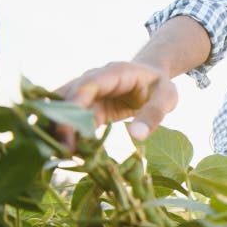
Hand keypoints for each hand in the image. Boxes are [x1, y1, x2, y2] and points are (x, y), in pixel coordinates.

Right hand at [55, 61, 177, 151]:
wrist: (152, 79)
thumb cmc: (159, 87)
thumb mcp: (166, 98)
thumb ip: (153, 115)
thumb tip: (136, 136)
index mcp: (114, 72)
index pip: (87, 85)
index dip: (74, 104)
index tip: (66, 129)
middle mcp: (94, 79)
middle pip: (68, 97)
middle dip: (61, 121)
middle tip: (61, 150)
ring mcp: (88, 93)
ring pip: (65, 109)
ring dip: (59, 129)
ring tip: (60, 154)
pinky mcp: (89, 108)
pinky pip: (74, 121)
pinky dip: (69, 135)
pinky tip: (68, 153)